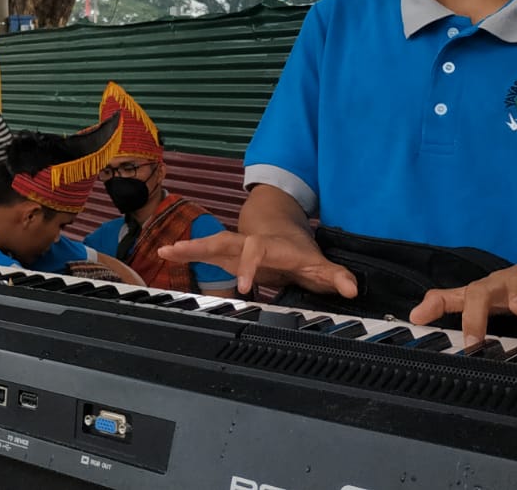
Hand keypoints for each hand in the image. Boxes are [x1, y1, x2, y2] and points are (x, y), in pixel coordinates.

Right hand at [158, 229, 357, 298]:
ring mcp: (233, 247)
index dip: (250, 267)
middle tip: (178, 253)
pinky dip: (184, 254)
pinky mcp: (224, 254)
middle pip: (223, 241)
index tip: (245, 287)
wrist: (284, 228)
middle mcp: (247, 242)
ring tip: (163, 251)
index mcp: (269, 246)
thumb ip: (335, 276)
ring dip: (187, 247)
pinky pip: (202, 252)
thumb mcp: (319, 264)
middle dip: (202, 247)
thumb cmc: (299, 251)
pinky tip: (164, 256)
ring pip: (208, 244)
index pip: (257, 252)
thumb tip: (352, 287)